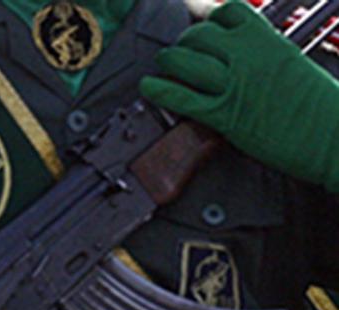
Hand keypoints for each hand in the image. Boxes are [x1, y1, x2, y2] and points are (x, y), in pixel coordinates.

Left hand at [140, 0, 338, 190]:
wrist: (334, 136)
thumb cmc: (320, 106)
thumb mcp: (293, 64)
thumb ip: (264, 54)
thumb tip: (242, 54)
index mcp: (269, 39)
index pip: (227, 13)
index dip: (209, 19)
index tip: (202, 27)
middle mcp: (248, 56)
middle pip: (199, 35)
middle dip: (184, 42)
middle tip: (179, 53)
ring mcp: (234, 85)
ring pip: (185, 61)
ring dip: (168, 62)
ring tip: (163, 66)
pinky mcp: (225, 116)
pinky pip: (183, 98)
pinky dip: (160, 90)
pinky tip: (149, 88)